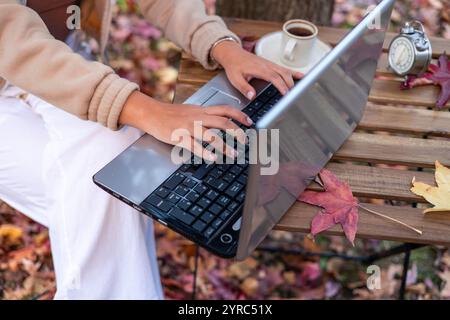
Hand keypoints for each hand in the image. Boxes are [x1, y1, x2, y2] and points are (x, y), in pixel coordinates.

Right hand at [119, 91, 251, 159]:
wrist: (151, 113)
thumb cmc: (170, 113)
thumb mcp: (190, 110)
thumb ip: (204, 114)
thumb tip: (219, 119)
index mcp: (202, 110)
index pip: (225, 109)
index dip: (239, 115)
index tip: (250, 122)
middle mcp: (198, 117)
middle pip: (223, 122)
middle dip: (237, 132)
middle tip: (245, 141)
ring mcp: (189, 127)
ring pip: (211, 135)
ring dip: (224, 146)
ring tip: (233, 154)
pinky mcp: (180, 137)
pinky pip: (194, 145)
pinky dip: (205, 153)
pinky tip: (212, 159)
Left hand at [211, 40, 302, 99]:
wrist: (233, 54)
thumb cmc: (234, 66)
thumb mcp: (235, 79)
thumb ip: (244, 88)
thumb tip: (252, 96)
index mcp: (259, 69)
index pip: (274, 78)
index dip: (281, 86)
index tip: (286, 94)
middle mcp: (267, 65)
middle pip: (283, 74)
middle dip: (290, 84)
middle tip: (293, 96)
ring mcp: (270, 64)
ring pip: (286, 71)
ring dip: (294, 79)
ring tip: (302, 87)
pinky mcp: (271, 65)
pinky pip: (284, 68)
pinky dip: (294, 73)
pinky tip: (301, 76)